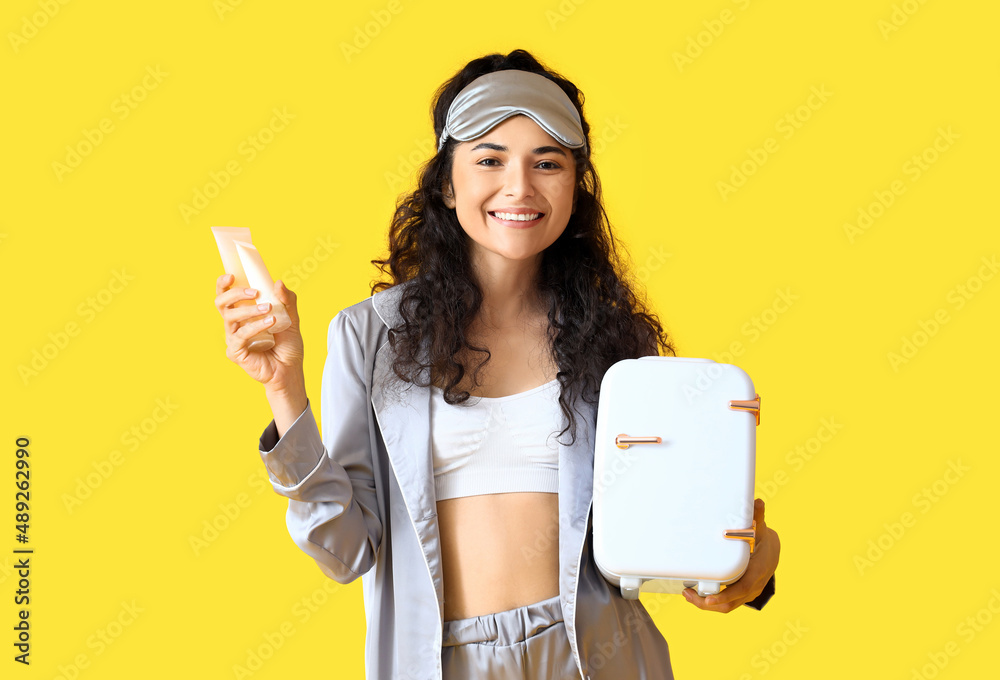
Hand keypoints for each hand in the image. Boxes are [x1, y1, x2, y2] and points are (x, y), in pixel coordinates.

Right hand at [213, 273, 304, 391]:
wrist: (291, 370)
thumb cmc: (288, 346)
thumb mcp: (292, 318)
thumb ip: (287, 300)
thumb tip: (278, 283)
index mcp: (244, 313)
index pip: (226, 296)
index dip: (223, 284)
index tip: (231, 276)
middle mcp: (235, 325)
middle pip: (221, 303)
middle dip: (235, 293)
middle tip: (255, 292)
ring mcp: (233, 338)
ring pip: (230, 317)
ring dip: (249, 309)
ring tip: (269, 309)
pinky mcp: (235, 351)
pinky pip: (240, 335)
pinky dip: (256, 326)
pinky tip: (270, 322)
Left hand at [682, 498, 778, 612]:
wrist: (772, 552)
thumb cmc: (763, 541)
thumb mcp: (760, 529)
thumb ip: (757, 517)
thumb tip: (758, 502)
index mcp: (757, 572)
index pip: (742, 589)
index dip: (725, 595)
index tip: (709, 599)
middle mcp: (753, 586)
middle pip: (730, 603)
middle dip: (708, 603)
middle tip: (688, 595)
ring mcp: (748, 593)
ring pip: (727, 606)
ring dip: (707, 604)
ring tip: (688, 595)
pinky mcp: (741, 594)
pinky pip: (727, 603)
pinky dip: (712, 601)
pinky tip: (697, 594)